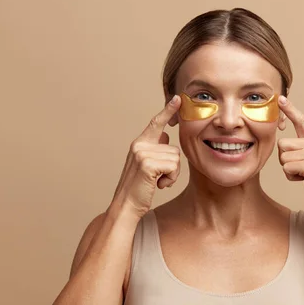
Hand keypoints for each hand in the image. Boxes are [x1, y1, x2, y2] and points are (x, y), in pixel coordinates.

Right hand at [110, 95, 181, 217]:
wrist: (126, 206)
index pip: (156, 123)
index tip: (177, 98)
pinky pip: (174, 166)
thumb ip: (155, 148)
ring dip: (171, 174)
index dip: (168, 110)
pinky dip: (170, 178)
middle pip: (174, 148)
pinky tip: (158, 185)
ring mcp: (142, 153)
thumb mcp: (147, 165)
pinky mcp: (147, 164)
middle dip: (172, 166)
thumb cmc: (139, 189)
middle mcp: (139, 144)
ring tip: (156, 181)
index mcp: (139, 143)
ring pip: (176, 158)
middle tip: (158, 178)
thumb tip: (166, 134)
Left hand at [277, 96, 303, 217]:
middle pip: (282, 144)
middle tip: (301, 170)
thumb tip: (282, 143)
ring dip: (288, 170)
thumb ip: (300, 150)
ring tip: (303, 176)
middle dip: (286, 159)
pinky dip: (291, 177)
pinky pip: (287, 167)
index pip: (301, 121)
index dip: (290, 109)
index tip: (281, 98)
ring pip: (282, 157)